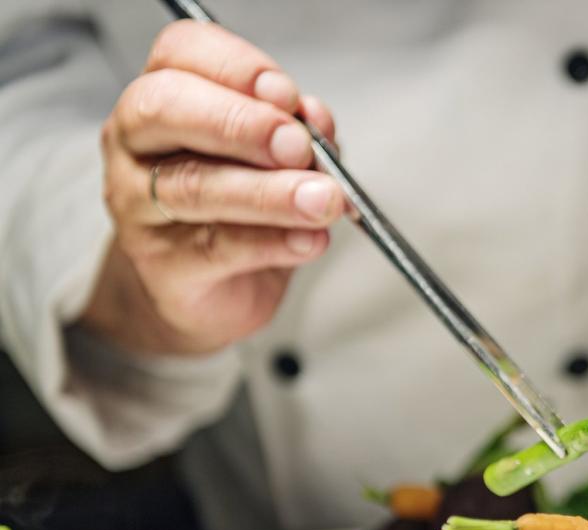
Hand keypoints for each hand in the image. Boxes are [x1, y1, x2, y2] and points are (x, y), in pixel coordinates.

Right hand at [81, 21, 343, 354]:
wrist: (216, 290)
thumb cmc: (241, 210)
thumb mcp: (278, 161)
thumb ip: (297, 134)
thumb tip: (317, 120)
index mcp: (164, 96)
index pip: (181, 53)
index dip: (237, 67)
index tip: (289, 95)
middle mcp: (137, 143)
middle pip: (166, 109)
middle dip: (241, 123)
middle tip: (298, 147)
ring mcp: (138, 205)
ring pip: (194, 186)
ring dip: (270, 192)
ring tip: (322, 200)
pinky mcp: (162, 265)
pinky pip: (217, 248)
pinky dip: (273, 243)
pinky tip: (309, 239)